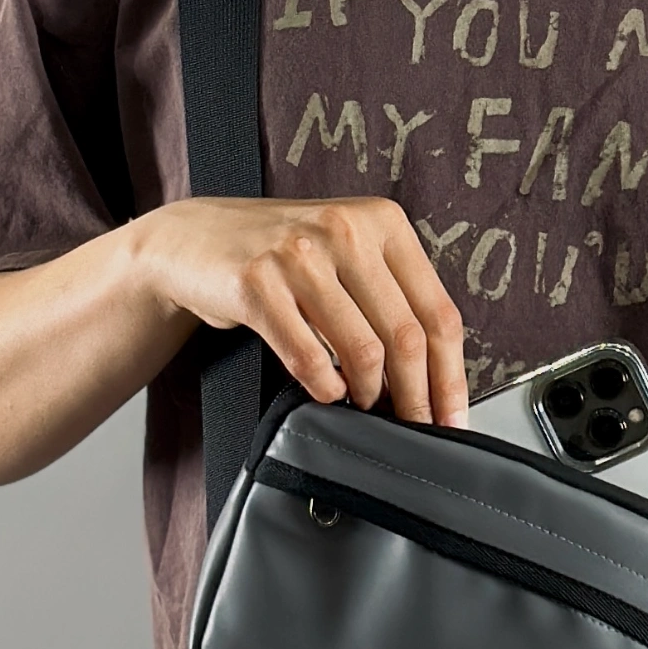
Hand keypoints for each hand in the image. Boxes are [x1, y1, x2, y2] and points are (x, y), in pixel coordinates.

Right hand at [135, 195, 467, 425]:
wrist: (194, 239)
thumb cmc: (282, 256)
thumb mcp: (347, 254)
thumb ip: (392, 297)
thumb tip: (435, 375)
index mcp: (382, 221)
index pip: (438, 311)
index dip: (450, 375)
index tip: (452, 417)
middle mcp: (345, 230)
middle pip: (406, 336)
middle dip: (416, 396)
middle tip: (415, 426)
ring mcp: (299, 254)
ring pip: (362, 350)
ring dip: (369, 394)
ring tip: (366, 405)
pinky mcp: (256, 283)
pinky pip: (308, 357)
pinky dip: (325, 387)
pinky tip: (328, 391)